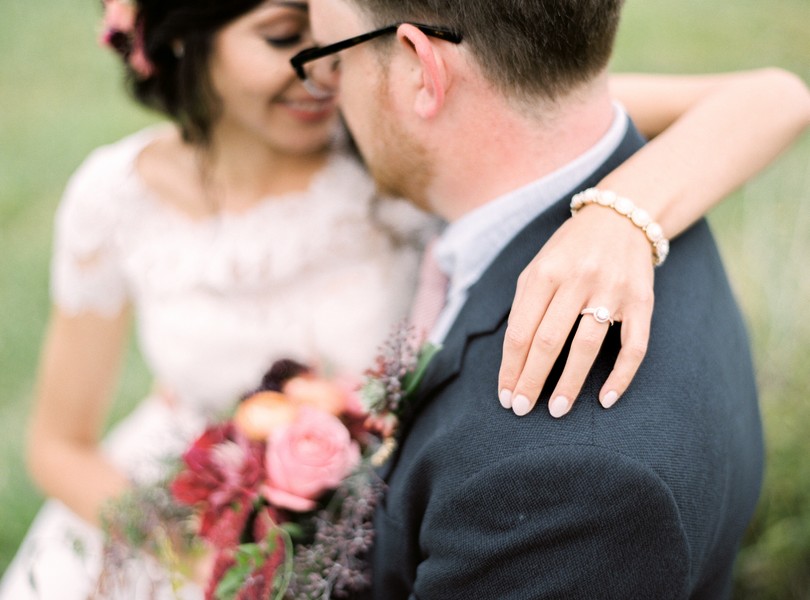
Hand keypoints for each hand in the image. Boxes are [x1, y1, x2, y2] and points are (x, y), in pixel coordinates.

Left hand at [498, 205, 654, 416]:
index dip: (510, 367)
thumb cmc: (571, 249)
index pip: (521, 330)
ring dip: (569, 383)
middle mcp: (578, 279)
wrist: (622, 216)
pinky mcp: (642, 301)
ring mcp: (612, 290)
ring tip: (556, 410)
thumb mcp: (539, 265)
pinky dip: (621, 375)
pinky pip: (634, 346)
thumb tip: (514, 355)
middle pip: (548, 340)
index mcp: (546, 271)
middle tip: (522, 409)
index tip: (505, 394)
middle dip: (532, 379)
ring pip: (587, 346)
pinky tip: (606, 399)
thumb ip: (525, 303)